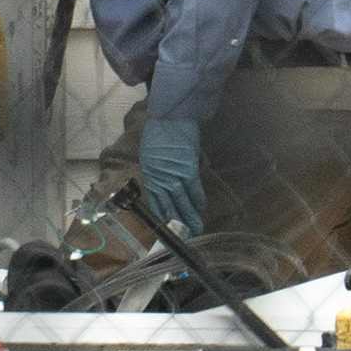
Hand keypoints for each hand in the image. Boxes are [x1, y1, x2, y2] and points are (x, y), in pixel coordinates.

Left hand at [135, 111, 208, 237]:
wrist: (169, 116)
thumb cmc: (159, 131)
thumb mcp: (151, 152)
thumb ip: (158, 169)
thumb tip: (168, 181)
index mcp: (149, 173)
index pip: (155, 200)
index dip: (162, 214)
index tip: (167, 226)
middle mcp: (159, 177)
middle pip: (169, 204)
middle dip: (177, 221)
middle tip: (184, 234)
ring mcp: (173, 174)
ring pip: (182, 200)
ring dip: (189, 215)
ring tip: (195, 228)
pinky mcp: (187, 168)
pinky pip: (193, 188)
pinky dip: (197, 199)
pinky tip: (201, 209)